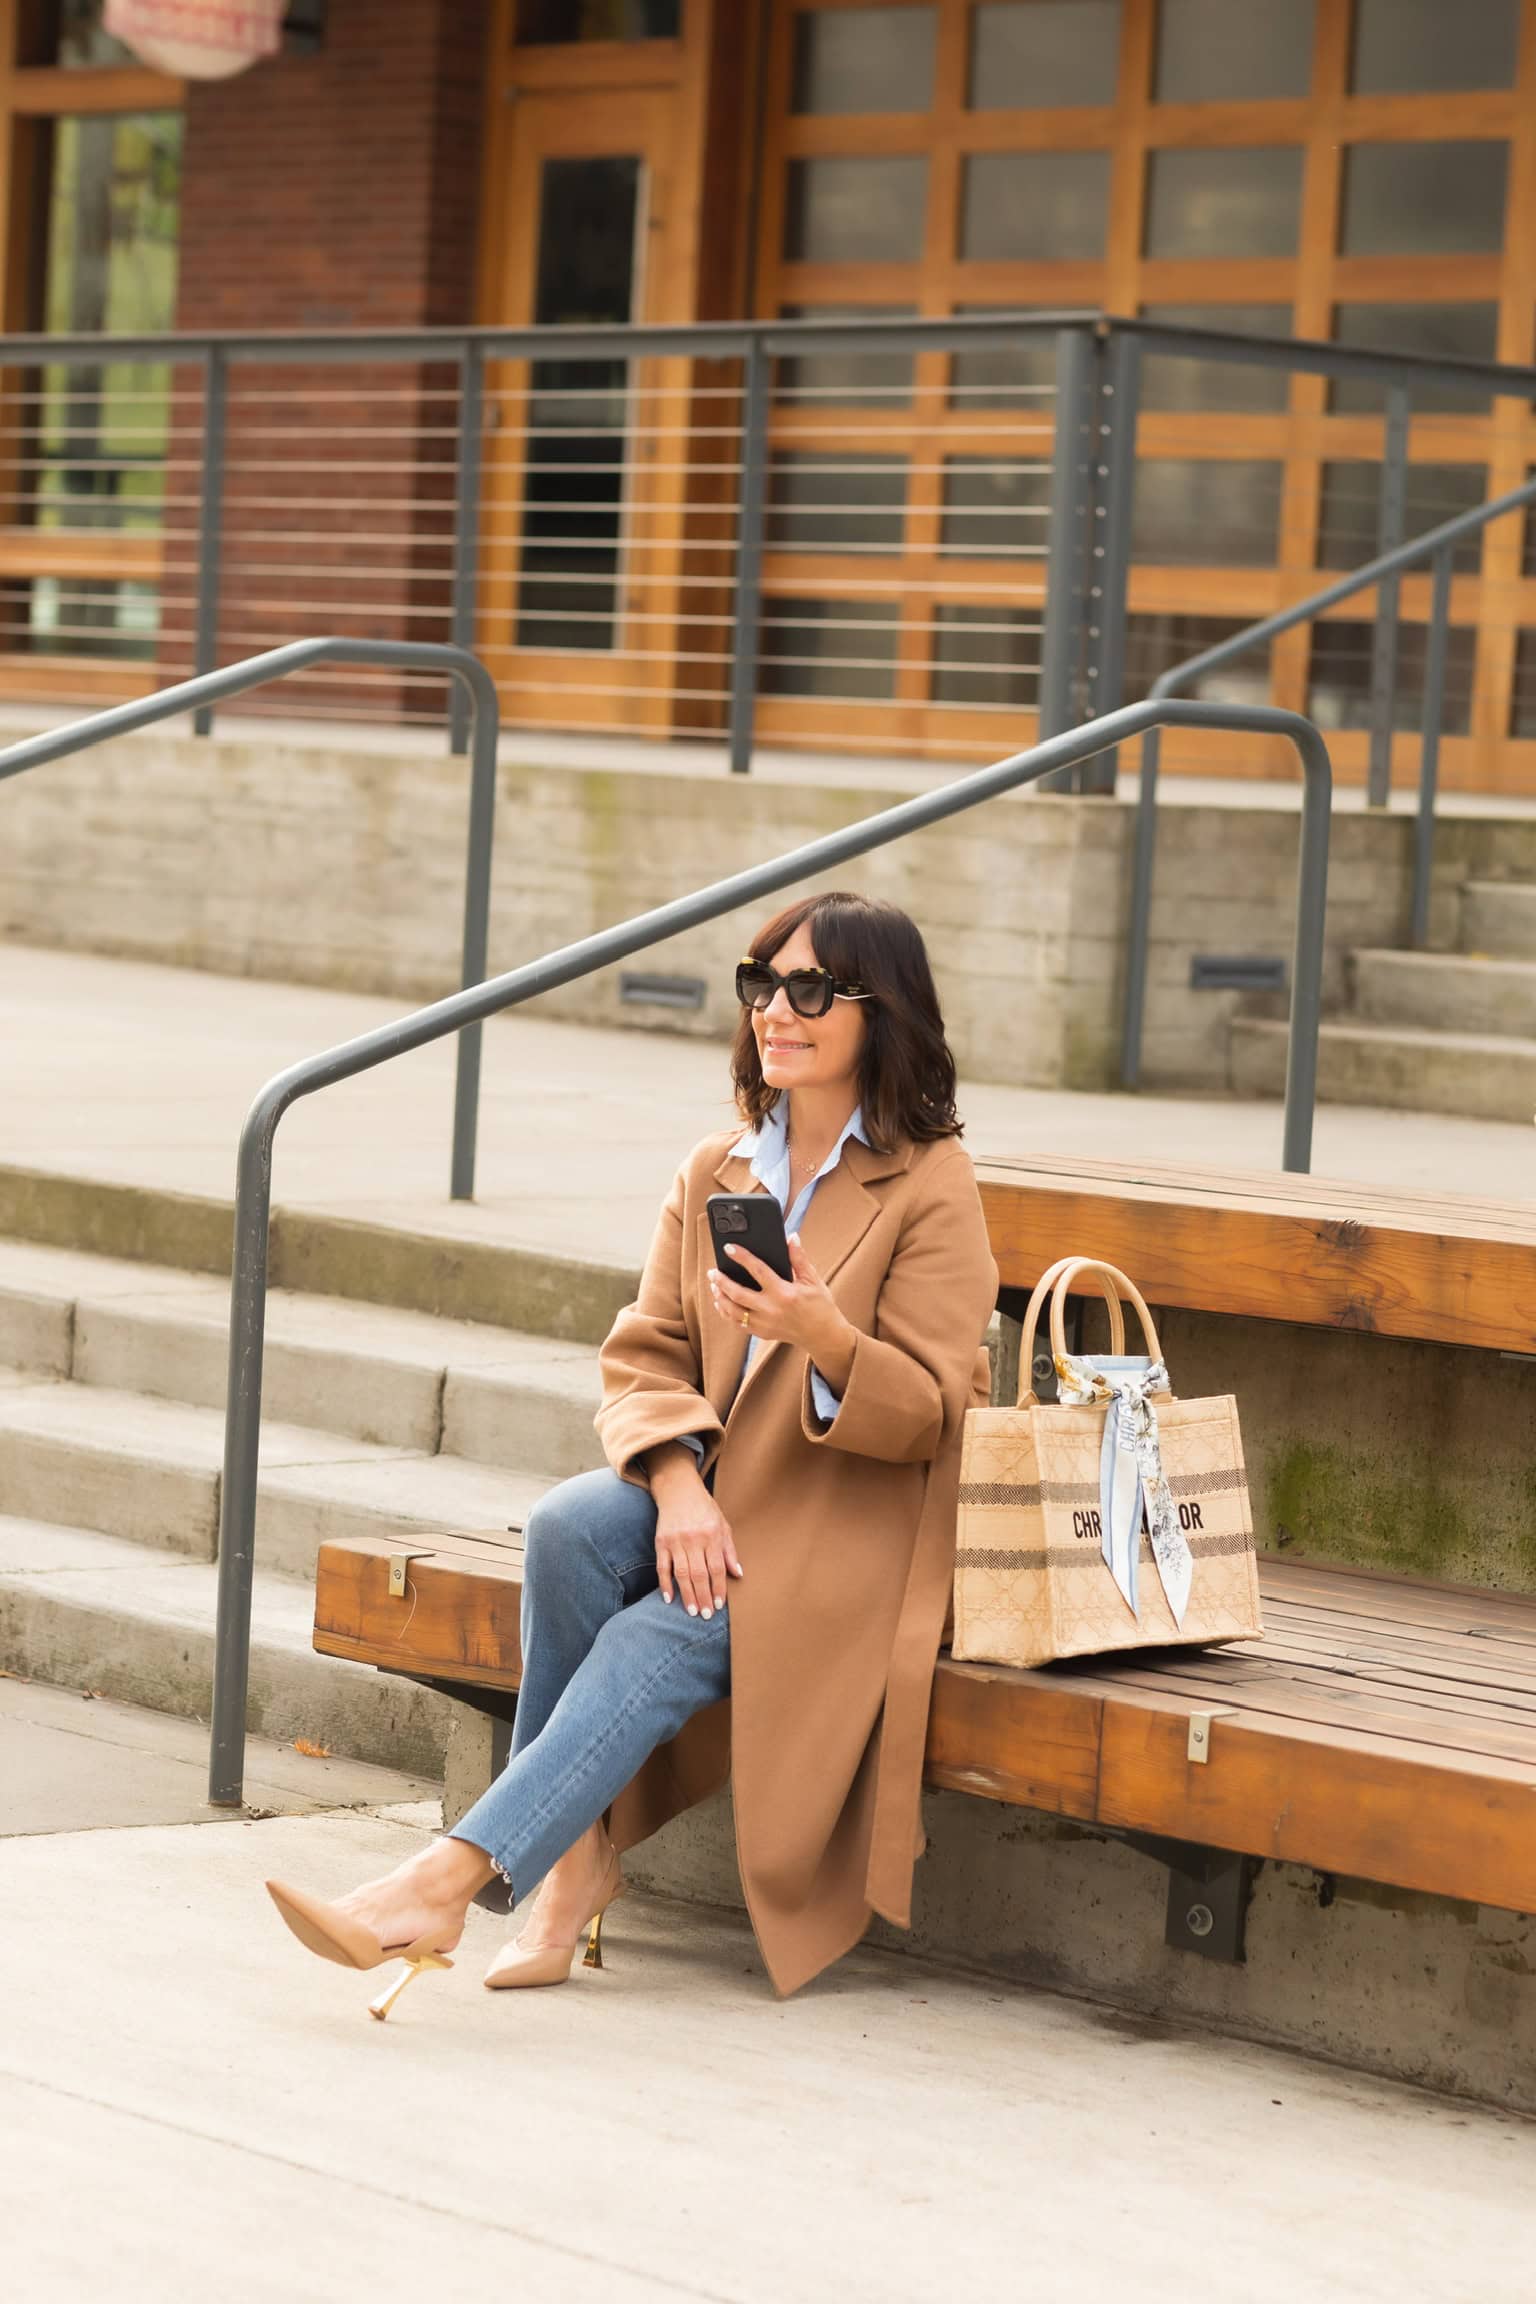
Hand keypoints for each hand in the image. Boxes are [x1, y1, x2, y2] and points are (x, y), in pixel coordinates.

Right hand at [651, 1466, 742, 1616]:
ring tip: (692, 1611)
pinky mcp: (661, 1542)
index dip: (719, 1588)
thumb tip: (738, 1574)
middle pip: (699, 1574)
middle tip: (706, 1615)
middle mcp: (693, 1539)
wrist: (678, 1489)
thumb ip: (729, 1550)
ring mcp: (675, 1541)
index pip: (716, 1568)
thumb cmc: (704, 1509)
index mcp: (712, 1535)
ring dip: (686, 1595)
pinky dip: (664, 1584)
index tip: (720, 1605)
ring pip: (681, 1573)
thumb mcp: (722, 1525)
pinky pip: (662, 1567)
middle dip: (704, 1597)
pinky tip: (669, 1598)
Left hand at [707, 1231, 845, 1362]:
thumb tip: (791, 1237)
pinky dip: (726, 1313)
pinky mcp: (762, 1333)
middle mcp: (771, 1310)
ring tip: (714, 1285)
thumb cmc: (820, 1305)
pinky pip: (737, 1323)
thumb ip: (799, 1258)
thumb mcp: (812, 1280)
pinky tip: (721, 1303)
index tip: (729, 1247)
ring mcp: (764, 1324)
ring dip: (720, 1297)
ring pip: (733, 1311)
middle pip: (737, 1294)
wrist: (823, 1335)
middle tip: (712, 1271)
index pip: (757, 1270)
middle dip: (721, 1281)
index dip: (741, 1257)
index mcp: (784, 1293)